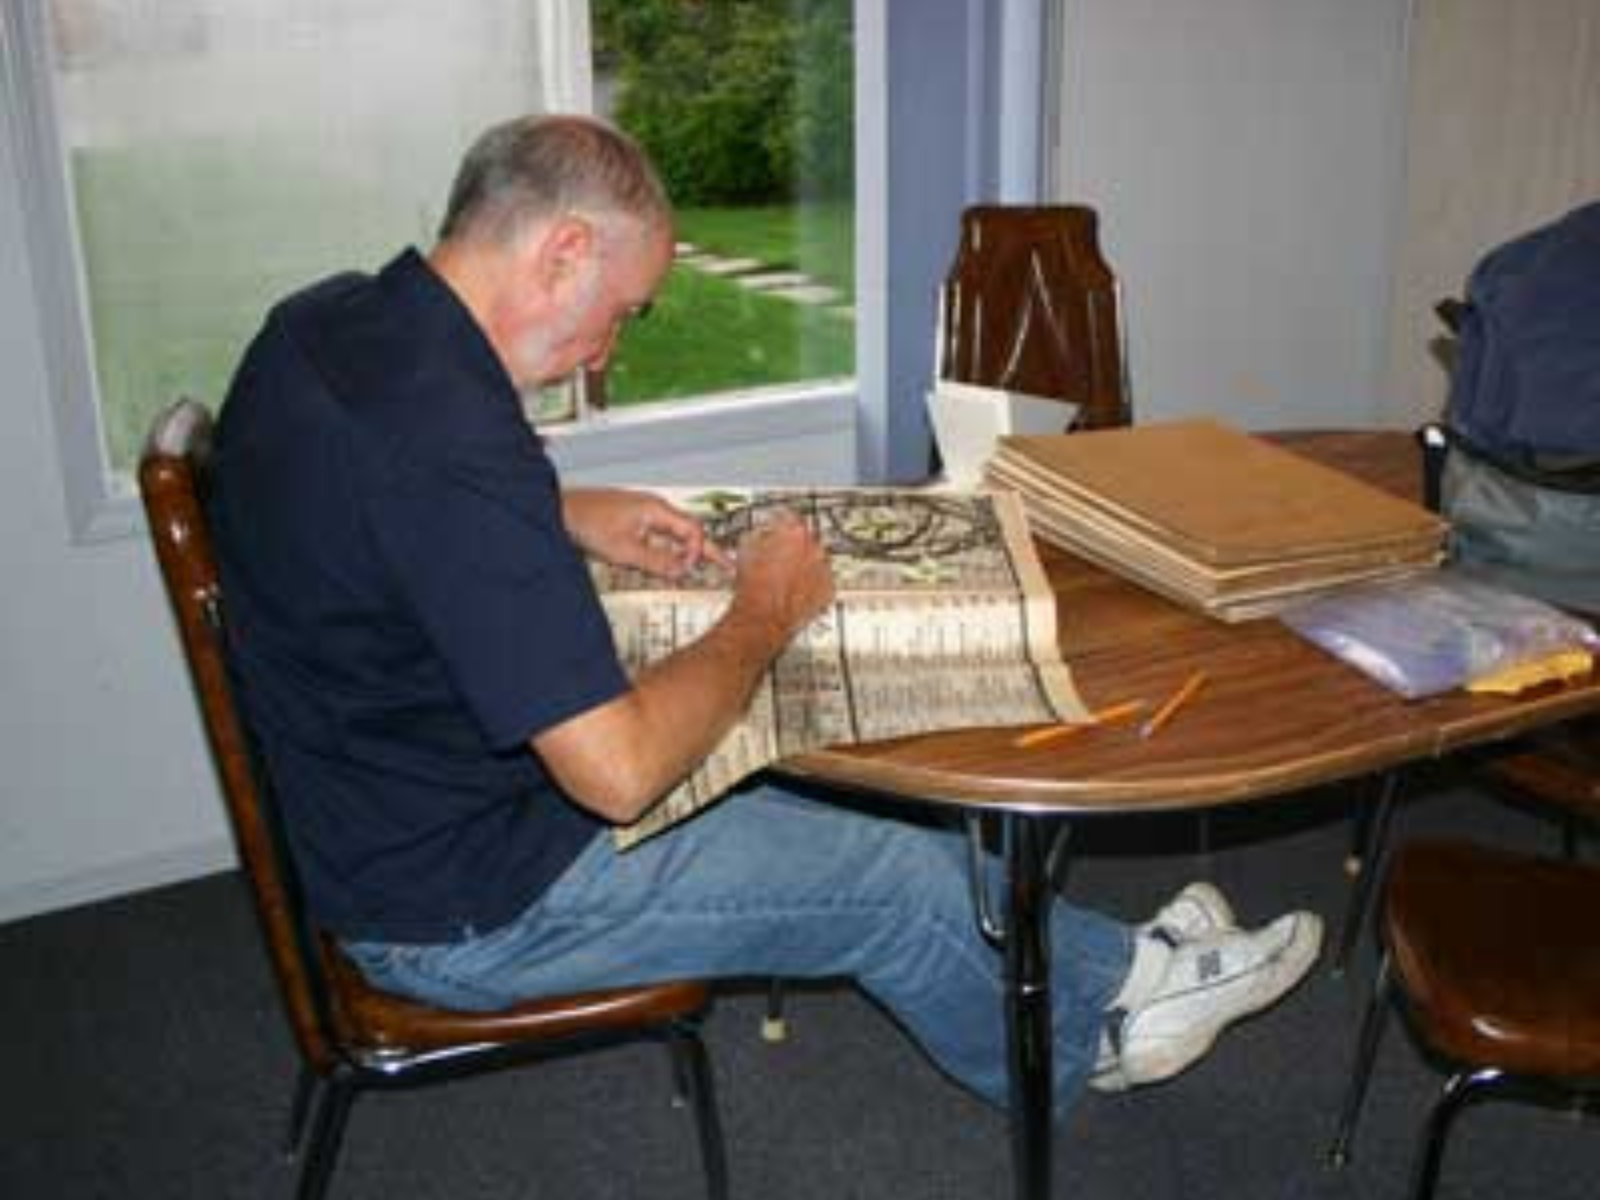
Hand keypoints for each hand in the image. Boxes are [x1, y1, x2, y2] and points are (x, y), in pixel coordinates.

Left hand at [562, 488, 731, 578]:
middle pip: (689, 531)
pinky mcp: (632, 519)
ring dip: (683, 552)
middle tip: (727, 565)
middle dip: (706, 550)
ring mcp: (643, 512)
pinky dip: (667, 549)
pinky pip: (659, 535)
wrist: (559, 511)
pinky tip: (665, 562)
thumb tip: (681, 571)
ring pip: (674, 534)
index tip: (691, 570)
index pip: (693, 532)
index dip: (698, 553)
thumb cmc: (585, 520)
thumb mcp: (625, 550)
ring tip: (696, 567)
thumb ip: (657, 562)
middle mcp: (653, 508)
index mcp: (656, 510)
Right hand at [730, 511, 834, 639]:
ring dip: (804, 564)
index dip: (780, 522)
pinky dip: (812, 583)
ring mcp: (824, 569)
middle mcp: (814, 548)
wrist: (763, 618)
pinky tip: (796, 590)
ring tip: (785, 577)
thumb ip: (759, 533)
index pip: (790, 518)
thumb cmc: (753, 587)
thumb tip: (764, 531)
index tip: (777, 525)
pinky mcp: (828, 590)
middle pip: (806, 539)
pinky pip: (822, 581)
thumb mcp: (745, 548)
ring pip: (816, 560)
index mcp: (794, 532)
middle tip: (779, 556)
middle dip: (793, 546)